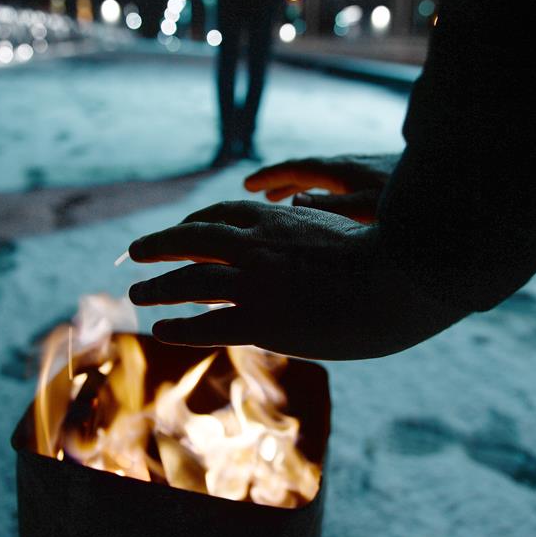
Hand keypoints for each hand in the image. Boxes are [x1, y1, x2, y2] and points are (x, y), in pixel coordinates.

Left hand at [128, 200, 459, 359]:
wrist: (400, 277)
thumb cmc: (383, 251)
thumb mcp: (338, 223)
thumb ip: (309, 219)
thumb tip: (298, 207)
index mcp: (276, 220)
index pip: (219, 215)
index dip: (192, 224)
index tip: (178, 232)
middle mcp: (256, 246)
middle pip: (191, 240)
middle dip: (159, 245)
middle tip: (136, 252)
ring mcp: (256, 284)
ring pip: (189, 281)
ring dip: (158, 286)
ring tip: (138, 292)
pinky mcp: (263, 322)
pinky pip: (207, 325)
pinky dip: (179, 326)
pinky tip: (161, 329)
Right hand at [244, 154, 399, 223]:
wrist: (453, 182)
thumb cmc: (412, 202)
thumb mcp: (370, 209)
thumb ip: (333, 207)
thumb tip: (296, 200)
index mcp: (342, 172)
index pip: (296, 169)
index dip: (270, 176)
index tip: (247, 184)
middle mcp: (349, 166)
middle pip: (304, 170)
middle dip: (277, 180)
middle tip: (253, 191)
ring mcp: (362, 169)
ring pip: (319, 175)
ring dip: (296, 184)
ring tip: (276, 198)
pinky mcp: (375, 177)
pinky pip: (333, 181)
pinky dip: (316, 188)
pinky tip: (321, 200)